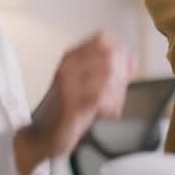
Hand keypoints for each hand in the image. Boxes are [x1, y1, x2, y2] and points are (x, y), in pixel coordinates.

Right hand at [15, 32, 134, 174]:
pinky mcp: (71, 104)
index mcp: (72, 57)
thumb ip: (108, 70)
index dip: (119, 54)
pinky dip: (109, 107)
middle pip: (110, 57)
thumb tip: (132, 59)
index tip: (122, 71)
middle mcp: (68, 66)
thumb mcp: (86, 83)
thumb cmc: (66, 109)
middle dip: (121, 76)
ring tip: (109, 106)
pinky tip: (103, 113)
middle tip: (116, 94)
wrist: (43, 135)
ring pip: (109, 75)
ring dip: (116, 94)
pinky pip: (100, 97)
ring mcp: (68, 83)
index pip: (103, 39)